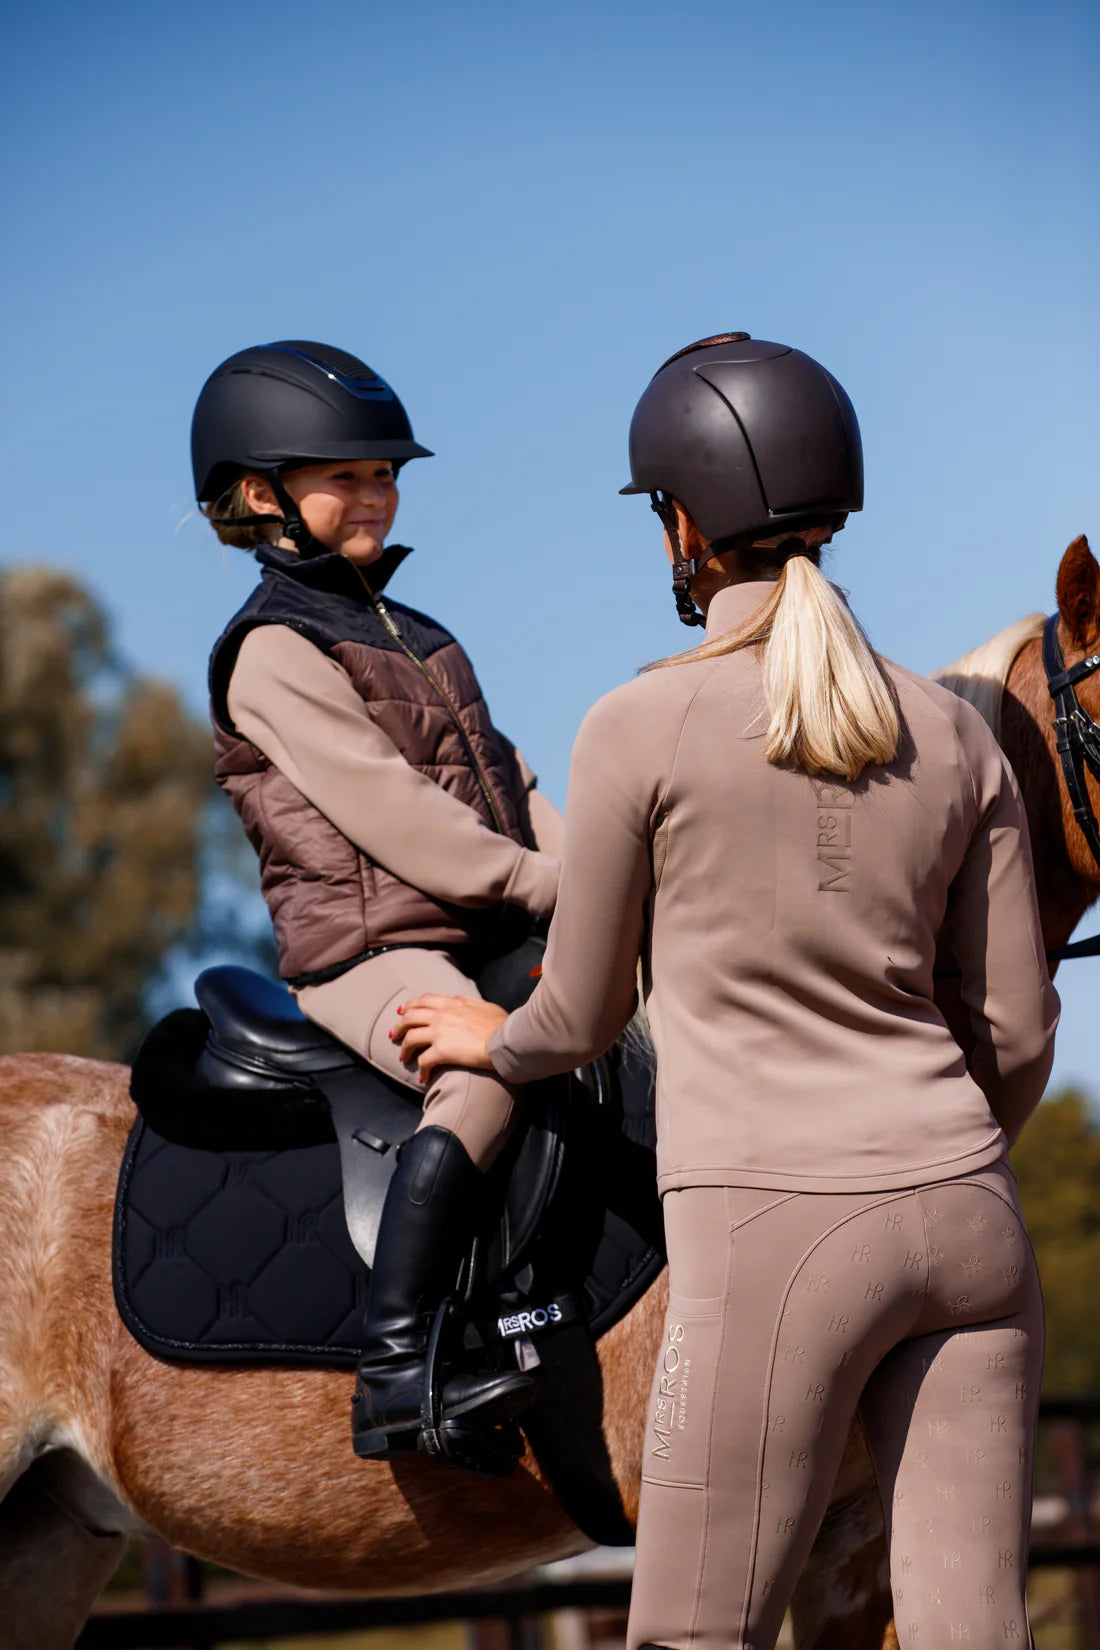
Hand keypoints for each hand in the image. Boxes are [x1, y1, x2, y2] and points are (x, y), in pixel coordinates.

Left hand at [390, 994, 508, 1082]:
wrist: (506, 1040)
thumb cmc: (502, 1025)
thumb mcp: (486, 1006)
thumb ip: (469, 1001)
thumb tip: (457, 999)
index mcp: (452, 1004)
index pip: (424, 1000)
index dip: (409, 1005)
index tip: (401, 1011)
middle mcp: (442, 1016)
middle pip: (409, 1017)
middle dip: (399, 1027)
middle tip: (394, 1036)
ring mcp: (440, 1033)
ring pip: (410, 1038)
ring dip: (404, 1049)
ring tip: (404, 1058)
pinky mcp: (442, 1051)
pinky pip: (423, 1061)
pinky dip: (421, 1070)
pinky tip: (423, 1078)